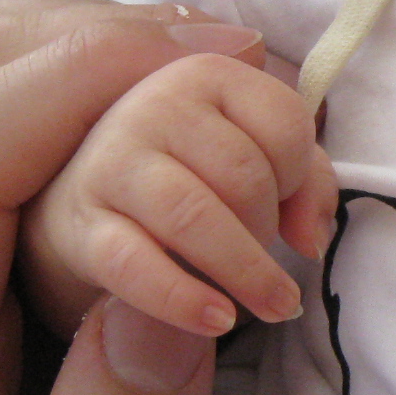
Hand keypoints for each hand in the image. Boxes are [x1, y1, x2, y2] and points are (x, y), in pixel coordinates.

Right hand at [16, 37, 336, 337]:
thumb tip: (312, 240)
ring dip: (246, 271)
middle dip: (268, 228)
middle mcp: (154, 104)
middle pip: (245, 176)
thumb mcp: (258, 153)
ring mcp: (112, 162)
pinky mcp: (83, 225)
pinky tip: (219, 319)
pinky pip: (135, 264)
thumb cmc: (195, 169)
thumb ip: (308, 181)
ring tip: (273, 306)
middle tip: (265, 257)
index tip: (287, 205)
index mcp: (208, 74)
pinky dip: (182, 298)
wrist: (94, 196)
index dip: (301, 176)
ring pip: (195, 216)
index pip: (286, 124)